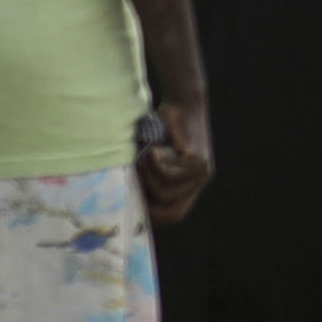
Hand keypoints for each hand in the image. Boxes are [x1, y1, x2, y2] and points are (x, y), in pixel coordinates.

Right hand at [135, 94, 213, 227]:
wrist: (182, 103)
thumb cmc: (160, 130)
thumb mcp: (149, 161)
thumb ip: (144, 180)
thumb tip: (120, 206)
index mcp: (189, 186)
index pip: (173, 215)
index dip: (152, 219)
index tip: (131, 211)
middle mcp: (199, 182)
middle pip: (174, 213)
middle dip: (148, 207)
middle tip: (131, 189)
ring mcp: (202, 173)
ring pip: (168, 193)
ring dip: (148, 178)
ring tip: (140, 158)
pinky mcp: (199, 160)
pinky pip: (171, 175)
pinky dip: (155, 165)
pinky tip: (150, 150)